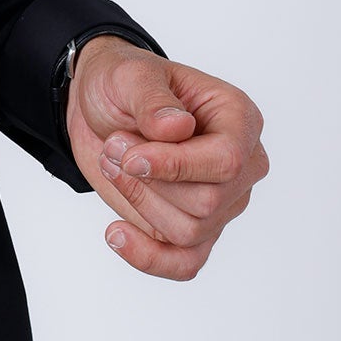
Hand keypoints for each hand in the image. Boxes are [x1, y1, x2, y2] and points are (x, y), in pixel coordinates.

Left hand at [66, 37, 267, 279]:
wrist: (99, 108)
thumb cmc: (124, 85)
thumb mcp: (130, 76)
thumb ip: (153, 100)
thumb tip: (178, 129)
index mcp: (239, 119)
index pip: (228, 161)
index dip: (176, 167)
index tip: (130, 157)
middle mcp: (241, 165)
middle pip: (207, 203)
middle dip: (148, 182)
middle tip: (113, 148)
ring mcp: (222, 202)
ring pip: (188, 232)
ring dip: (138, 202)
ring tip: (113, 164)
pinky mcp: (194, 229)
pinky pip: (185, 264)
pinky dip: (149, 256)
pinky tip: (115, 233)